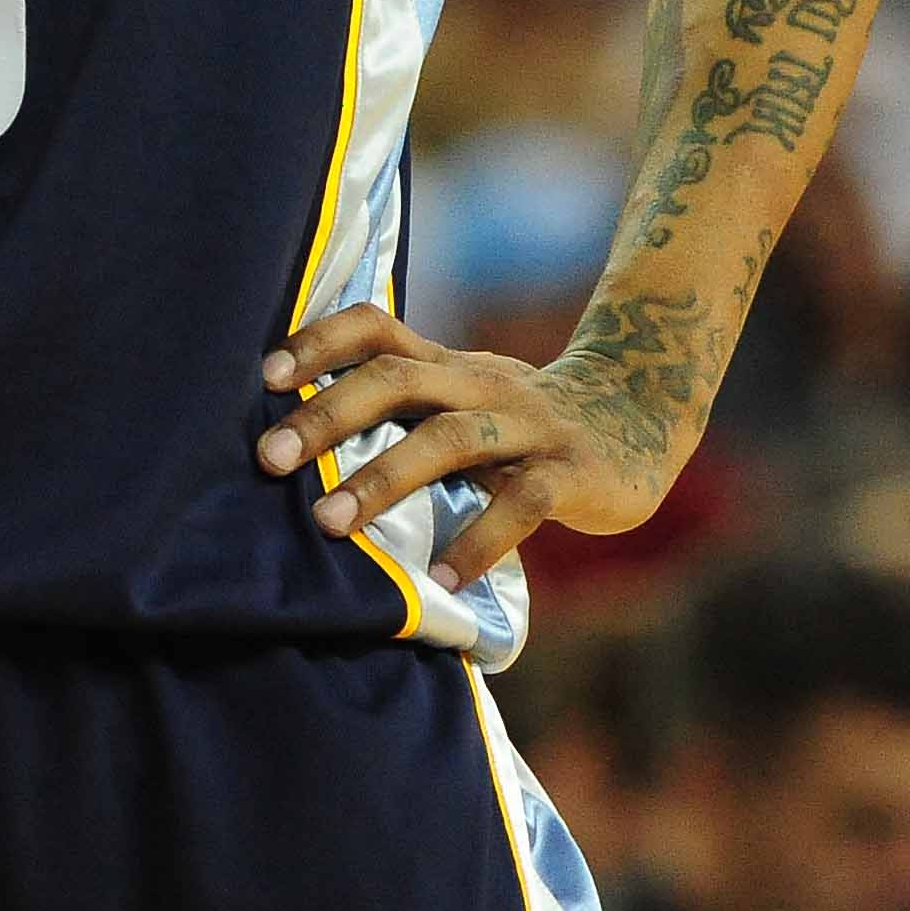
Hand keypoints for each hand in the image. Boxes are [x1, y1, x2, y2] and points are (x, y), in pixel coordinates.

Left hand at [256, 303, 681, 592]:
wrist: (643, 414)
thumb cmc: (525, 420)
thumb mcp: (464, 398)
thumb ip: (403, 412)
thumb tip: (297, 448)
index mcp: (448, 364)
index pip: (378, 329)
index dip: (321, 343)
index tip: (266, 379)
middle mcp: (482, 383)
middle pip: (399, 379)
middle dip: (329, 416)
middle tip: (269, 458)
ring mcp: (531, 425)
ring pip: (451, 437)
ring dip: (384, 478)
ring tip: (329, 524)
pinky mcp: (573, 473)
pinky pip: (523, 503)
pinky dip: (480, 541)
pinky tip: (443, 581)